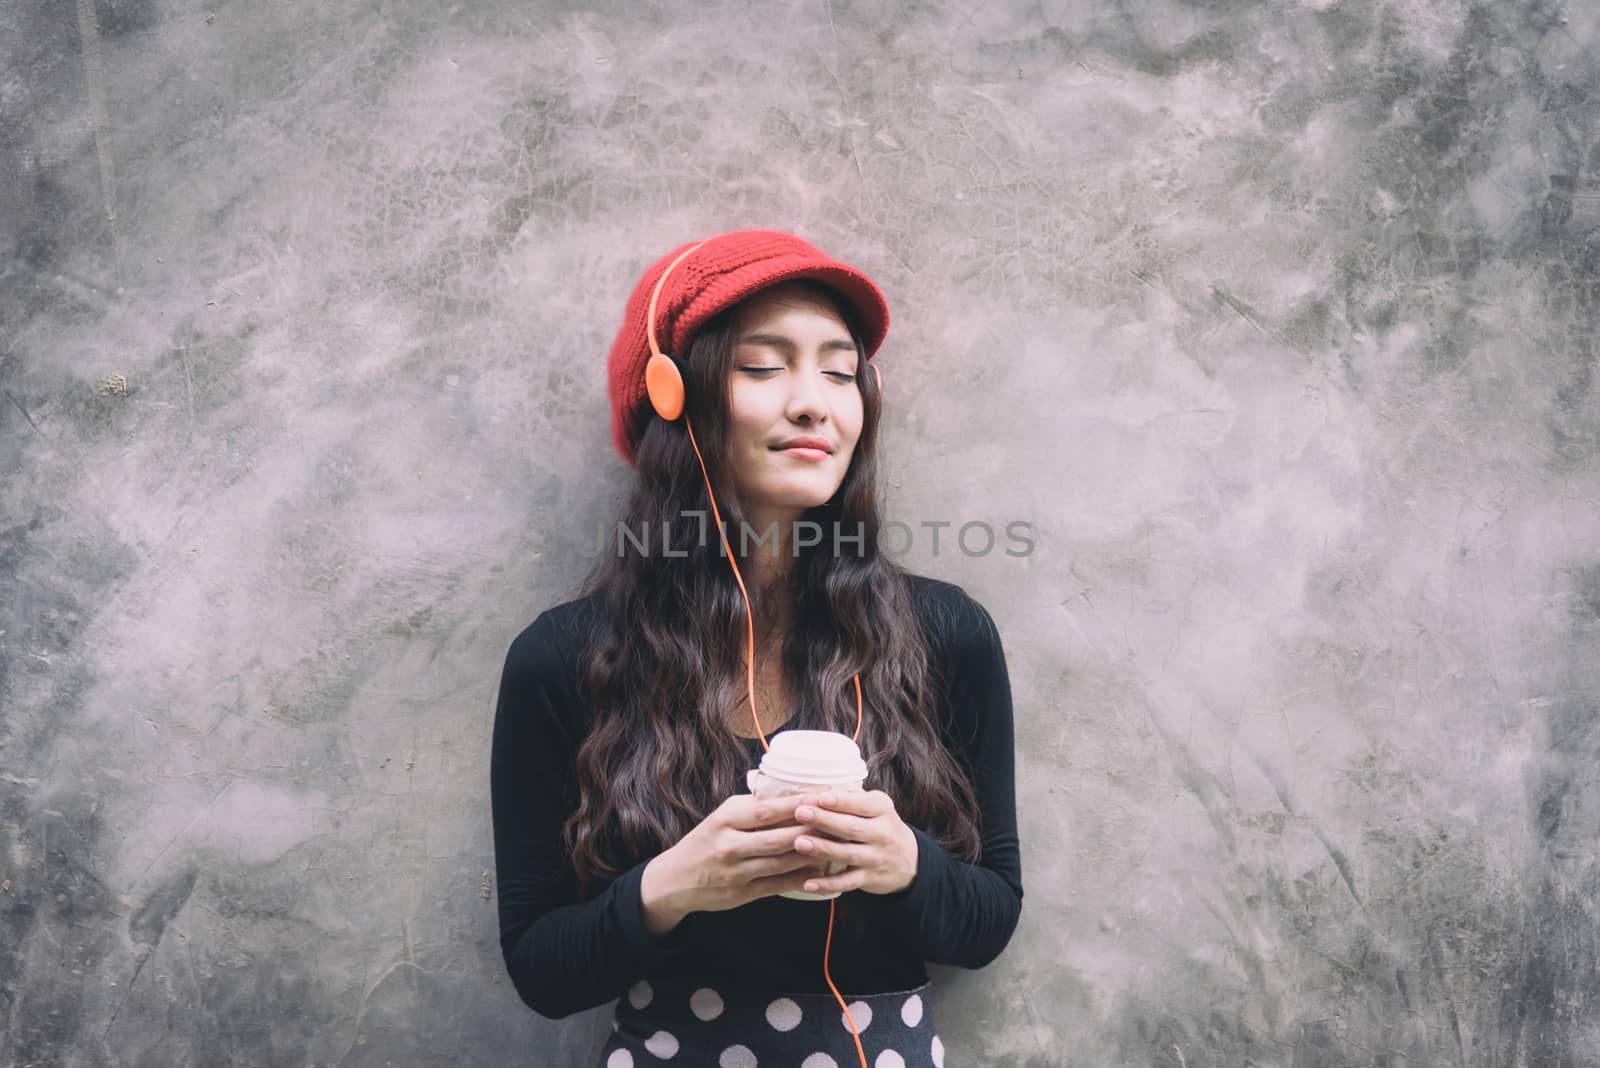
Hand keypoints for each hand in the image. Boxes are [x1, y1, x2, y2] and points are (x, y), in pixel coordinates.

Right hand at [640, 793, 832, 933]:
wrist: (674, 879)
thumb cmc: (705, 842)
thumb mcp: (722, 817)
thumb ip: (752, 808)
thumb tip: (792, 796)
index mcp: (725, 820)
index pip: (767, 810)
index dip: (797, 805)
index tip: (823, 797)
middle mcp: (730, 845)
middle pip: (778, 838)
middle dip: (811, 830)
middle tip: (839, 823)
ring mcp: (736, 871)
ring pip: (781, 862)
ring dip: (811, 855)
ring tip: (836, 846)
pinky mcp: (741, 893)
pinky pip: (777, 885)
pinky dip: (800, 879)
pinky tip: (820, 873)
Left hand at [790, 789, 918, 896]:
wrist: (908, 859)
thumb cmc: (880, 825)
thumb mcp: (875, 806)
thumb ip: (852, 798)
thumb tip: (818, 789)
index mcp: (882, 810)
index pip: (862, 804)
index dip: (840, 802)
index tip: (819, 797)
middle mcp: (882, 833)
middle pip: (851, 827)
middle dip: (824, 820)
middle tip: (800, 813)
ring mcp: (875, 857)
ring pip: (848, 854)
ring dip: (823, 849)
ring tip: (800, 842)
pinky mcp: (868, 878)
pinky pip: (847, 883)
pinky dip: (828, 884)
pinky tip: (808, 883)